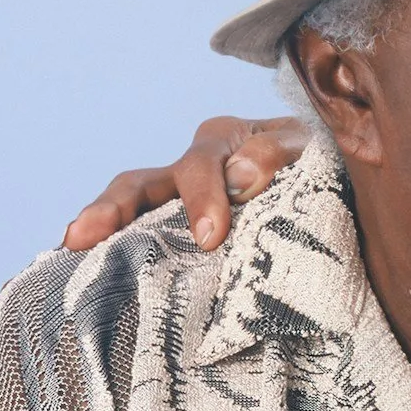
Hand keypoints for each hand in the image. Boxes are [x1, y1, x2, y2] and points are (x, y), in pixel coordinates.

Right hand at [63, 115, 308, 251]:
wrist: (339, 186)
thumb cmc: (323, 162)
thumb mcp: (311, 147)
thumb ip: (280, 153)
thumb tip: (240, 176)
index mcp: (224, 140)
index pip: (200, 165)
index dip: (202, 198)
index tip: (211, 236)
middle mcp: (193, 166)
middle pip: (142, 183)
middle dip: (115, 209)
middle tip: (92, 237)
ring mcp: (179, 199)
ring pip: (131, 207)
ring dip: (101, 225)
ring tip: (71, 248)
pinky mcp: (180, 229)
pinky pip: (142, 237)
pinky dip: (115, 249)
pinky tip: (86, 271)